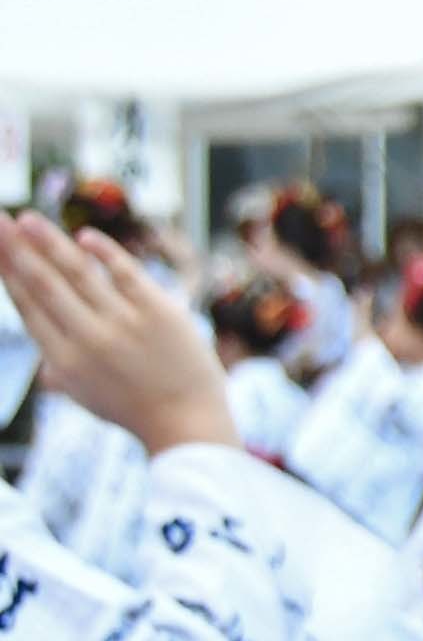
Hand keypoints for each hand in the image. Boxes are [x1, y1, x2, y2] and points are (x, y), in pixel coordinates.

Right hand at [0, 216, 234, 453]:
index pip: (28, 306)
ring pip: (78, 273)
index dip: (7, 273)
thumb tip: (42, 367)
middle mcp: (86, 339)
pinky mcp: (158, 312)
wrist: (186, 422)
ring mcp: (122, 324)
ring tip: (27, 218)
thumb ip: (58, 371)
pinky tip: (84, 236)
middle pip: (43, 284)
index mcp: (61, 360)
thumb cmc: (135, 408)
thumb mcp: (83, 394)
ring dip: (49, 242)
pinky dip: (105, 252)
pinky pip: (126, 273)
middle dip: (14, 249)